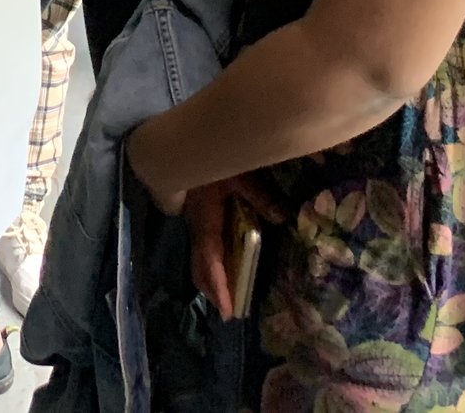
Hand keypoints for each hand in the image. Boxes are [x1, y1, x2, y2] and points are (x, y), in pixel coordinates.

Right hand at [181, 174, 288, 320]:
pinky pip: (202, 253)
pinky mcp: (198, 222)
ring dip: (211, 283)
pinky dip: (211, 269)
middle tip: (228, 313)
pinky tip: (223, 270)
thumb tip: (282, 218)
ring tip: (227, 299)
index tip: (227, 310)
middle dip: (213, 293)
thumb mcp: (239, 176)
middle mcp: (198, 231)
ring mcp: (195, 227)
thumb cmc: (211, 161)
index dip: (219, 287)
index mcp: (206, 223)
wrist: (182, 151)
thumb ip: (259, 197)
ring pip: (198, 263)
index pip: (212, 263)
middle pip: (200, 270)